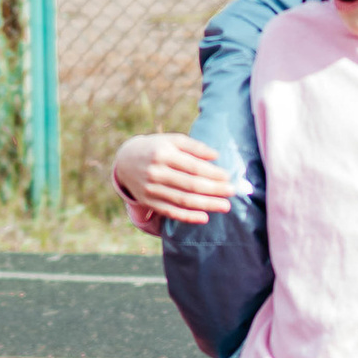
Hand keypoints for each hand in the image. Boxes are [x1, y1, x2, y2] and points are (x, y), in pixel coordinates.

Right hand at [111, 133, 234, 227]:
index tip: (227, 177)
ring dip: (206, 205)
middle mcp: (156, 173)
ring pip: (183, 200)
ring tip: (225, 206)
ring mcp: (151, 189)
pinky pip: (171, 212)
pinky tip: (204, 217)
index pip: (193, 167)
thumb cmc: (155, 148)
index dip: (212, 173)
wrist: (125, 161)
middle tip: (232, 192)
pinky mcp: (149, 202)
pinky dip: (188, 217)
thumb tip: (216, 156)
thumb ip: (194, 147)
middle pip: (190, 185)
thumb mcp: (172, 140)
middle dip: (214, 190)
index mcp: (163, 154)